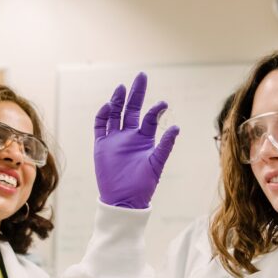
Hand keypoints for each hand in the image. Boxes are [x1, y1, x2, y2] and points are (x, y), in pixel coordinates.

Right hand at [93, 72, 179, 208]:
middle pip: (131, 109)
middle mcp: (129, 136)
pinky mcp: (101, 146)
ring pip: (114, 114)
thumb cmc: (143, 185)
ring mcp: (114, 139)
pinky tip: (109, 106)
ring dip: (117, 100)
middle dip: (136, 93)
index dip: (155, 109)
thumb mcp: (157, 163)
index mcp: (144, 139)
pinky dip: (103, 115)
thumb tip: (176, 128)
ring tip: (122, 87)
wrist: (124, 200)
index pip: (148, 117)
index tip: (162, 103)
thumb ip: (165, 145)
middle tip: (141, 76)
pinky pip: (100, 127)